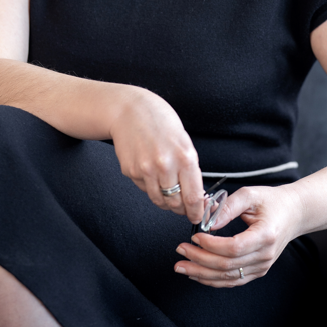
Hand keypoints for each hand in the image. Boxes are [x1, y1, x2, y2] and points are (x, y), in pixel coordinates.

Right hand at [109, 87, 204, 223]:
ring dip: (166, 201)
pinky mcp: (130, 171)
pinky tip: (150, 171)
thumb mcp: (183, 140)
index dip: (197, 212)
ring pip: (159, 200)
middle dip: (181, 208)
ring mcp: (145, 170)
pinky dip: (150, 186)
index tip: (198, 216)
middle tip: (183, 206)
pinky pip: (144, 189)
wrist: (128, 110)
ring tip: (167, 190)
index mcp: (185, 157)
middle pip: (176, 203)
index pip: (194, 197)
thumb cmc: (159, 120)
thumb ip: (189, 166)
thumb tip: (196, 193)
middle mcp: (165, 166)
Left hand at [174, 184, 303, 286]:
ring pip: (228, 277)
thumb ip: (227, 207)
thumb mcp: (250, 195)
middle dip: (199, 260)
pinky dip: (213, 280)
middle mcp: (265, 255)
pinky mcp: (258, 270)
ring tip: (181, 266)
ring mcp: (262, 266)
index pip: (234, 248)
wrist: (294, 213)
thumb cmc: (272, 201)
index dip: (211, 246)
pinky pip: (233, 280)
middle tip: (180, 250)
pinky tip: (197, 274)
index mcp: (265, 235)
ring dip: (202, 274)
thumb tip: (207, 222)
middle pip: (227, 266)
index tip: (195, 237)